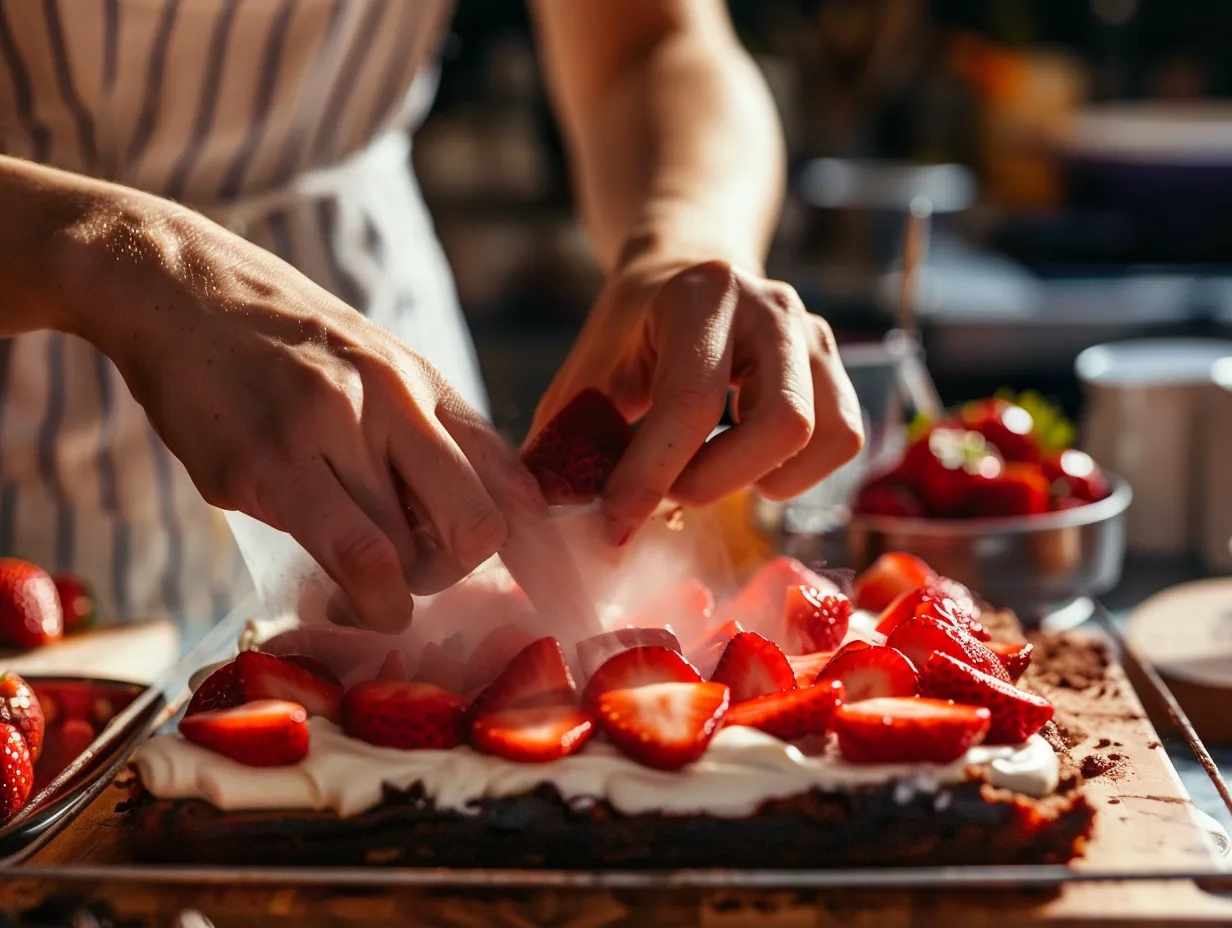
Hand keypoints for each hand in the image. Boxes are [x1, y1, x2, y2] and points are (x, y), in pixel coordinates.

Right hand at [64, 200, 543, 632]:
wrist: (178, 288)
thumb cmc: (278, 342)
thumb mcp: (371, 364)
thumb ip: (419, 430)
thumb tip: (466, 521)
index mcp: (422, 379)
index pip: (509, 475)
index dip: (517, 545)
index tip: (490, 573)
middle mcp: (390, 398)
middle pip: (477, 524)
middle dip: (455, 574)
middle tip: (416, 578)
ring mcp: (329, 429)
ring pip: (410, 553)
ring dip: (396, 593)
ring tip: (364, 587)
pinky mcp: (266, 466)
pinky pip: (353, 556)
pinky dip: (365, 602)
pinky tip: (345, 603)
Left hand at [532, 257, 862, 543]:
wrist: (686, 270)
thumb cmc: (631, 329)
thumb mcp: (588, 369)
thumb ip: (566, 436)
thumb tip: (544, 516)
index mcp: (701, 297)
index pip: (692, 401)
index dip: (652, 475)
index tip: (615, 524)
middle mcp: (772, 307)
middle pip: (782, 423)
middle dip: (717, 482)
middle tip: (668, 493)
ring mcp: (814, 333)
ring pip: (823, 435)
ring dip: (760, 480)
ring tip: (706, 474)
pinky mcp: (836, 365)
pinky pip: (842, 439)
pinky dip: (797, 473)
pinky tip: (747, 464)